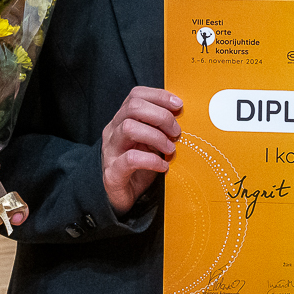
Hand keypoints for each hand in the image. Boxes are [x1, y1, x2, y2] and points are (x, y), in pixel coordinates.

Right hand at [102, 87, 181, 214]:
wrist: (121, 197)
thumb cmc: (140, 166)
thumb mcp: (151, 142)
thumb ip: (161, 128)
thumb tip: (184, 115)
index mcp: (122, 120)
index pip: (136, 95)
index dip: (159, 96)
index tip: (179, 105)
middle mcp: (113, 131)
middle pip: (133, 107)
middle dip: (161, 116)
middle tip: (176, 133)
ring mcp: (110, 151)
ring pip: (129, 128)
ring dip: (156, 136)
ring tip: (170, 150)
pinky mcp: (112, 172)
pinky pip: (130, 159)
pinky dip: (152, 160)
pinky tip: (163, 166)